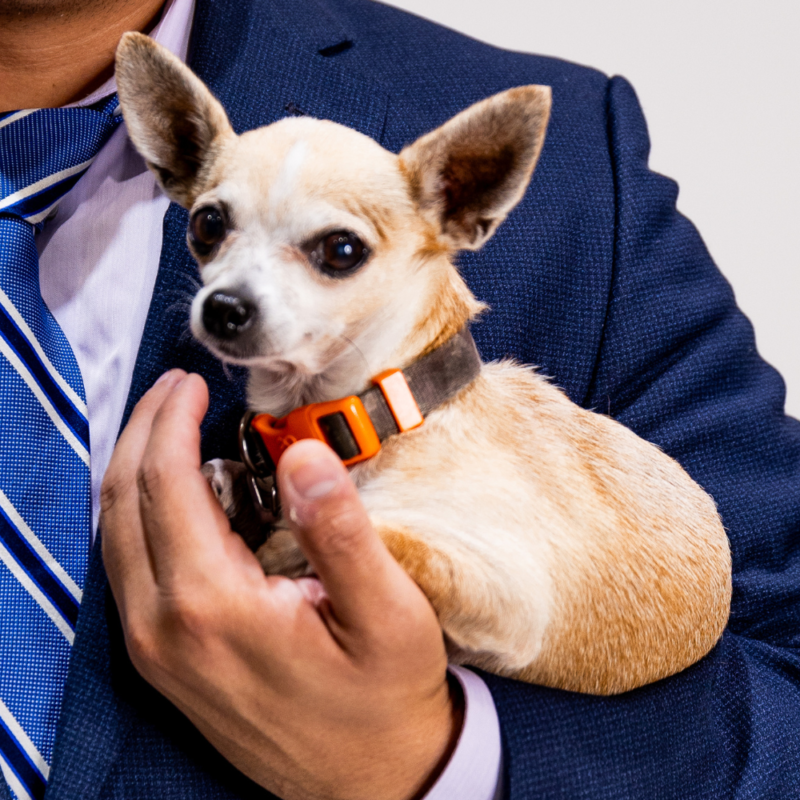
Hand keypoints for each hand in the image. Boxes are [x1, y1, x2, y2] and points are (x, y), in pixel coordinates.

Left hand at [100, 370, 461, 799]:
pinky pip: (128, 565)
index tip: (195, 382)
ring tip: (171, 425)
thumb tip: (305, 454)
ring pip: (115, 533)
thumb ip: (341, 532)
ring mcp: (156, 648)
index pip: (165, 484)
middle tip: (178, 389)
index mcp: (213, 606)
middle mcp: (165, 628)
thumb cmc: (383, 697)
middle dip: (143, 431)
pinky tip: (175, 490)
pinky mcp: (164, 659)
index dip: (172, 420)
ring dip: (136, 468)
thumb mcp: (387, 614)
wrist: (369, 782)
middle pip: (123, 501)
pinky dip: (141, 511)